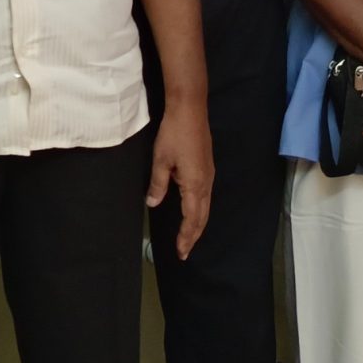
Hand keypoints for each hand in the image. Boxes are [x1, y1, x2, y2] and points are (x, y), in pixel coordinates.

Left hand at [147, 101, 213, 259]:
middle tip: (184, 252)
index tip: (181, 252)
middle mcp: (206, 183)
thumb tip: (153, 203)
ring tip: (189, 238)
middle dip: (193, 236)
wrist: (190, 110)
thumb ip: (158, 184)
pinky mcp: (207, 168)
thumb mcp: (160, 160)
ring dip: (198, 224)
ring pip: (206, 207)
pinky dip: (200, 211)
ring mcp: (209, 175)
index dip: (186, 236)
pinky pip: (206, 197)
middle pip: (202, 217)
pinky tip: (193, 212)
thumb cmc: (173, 134)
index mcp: (195, 184)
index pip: (192, 218)